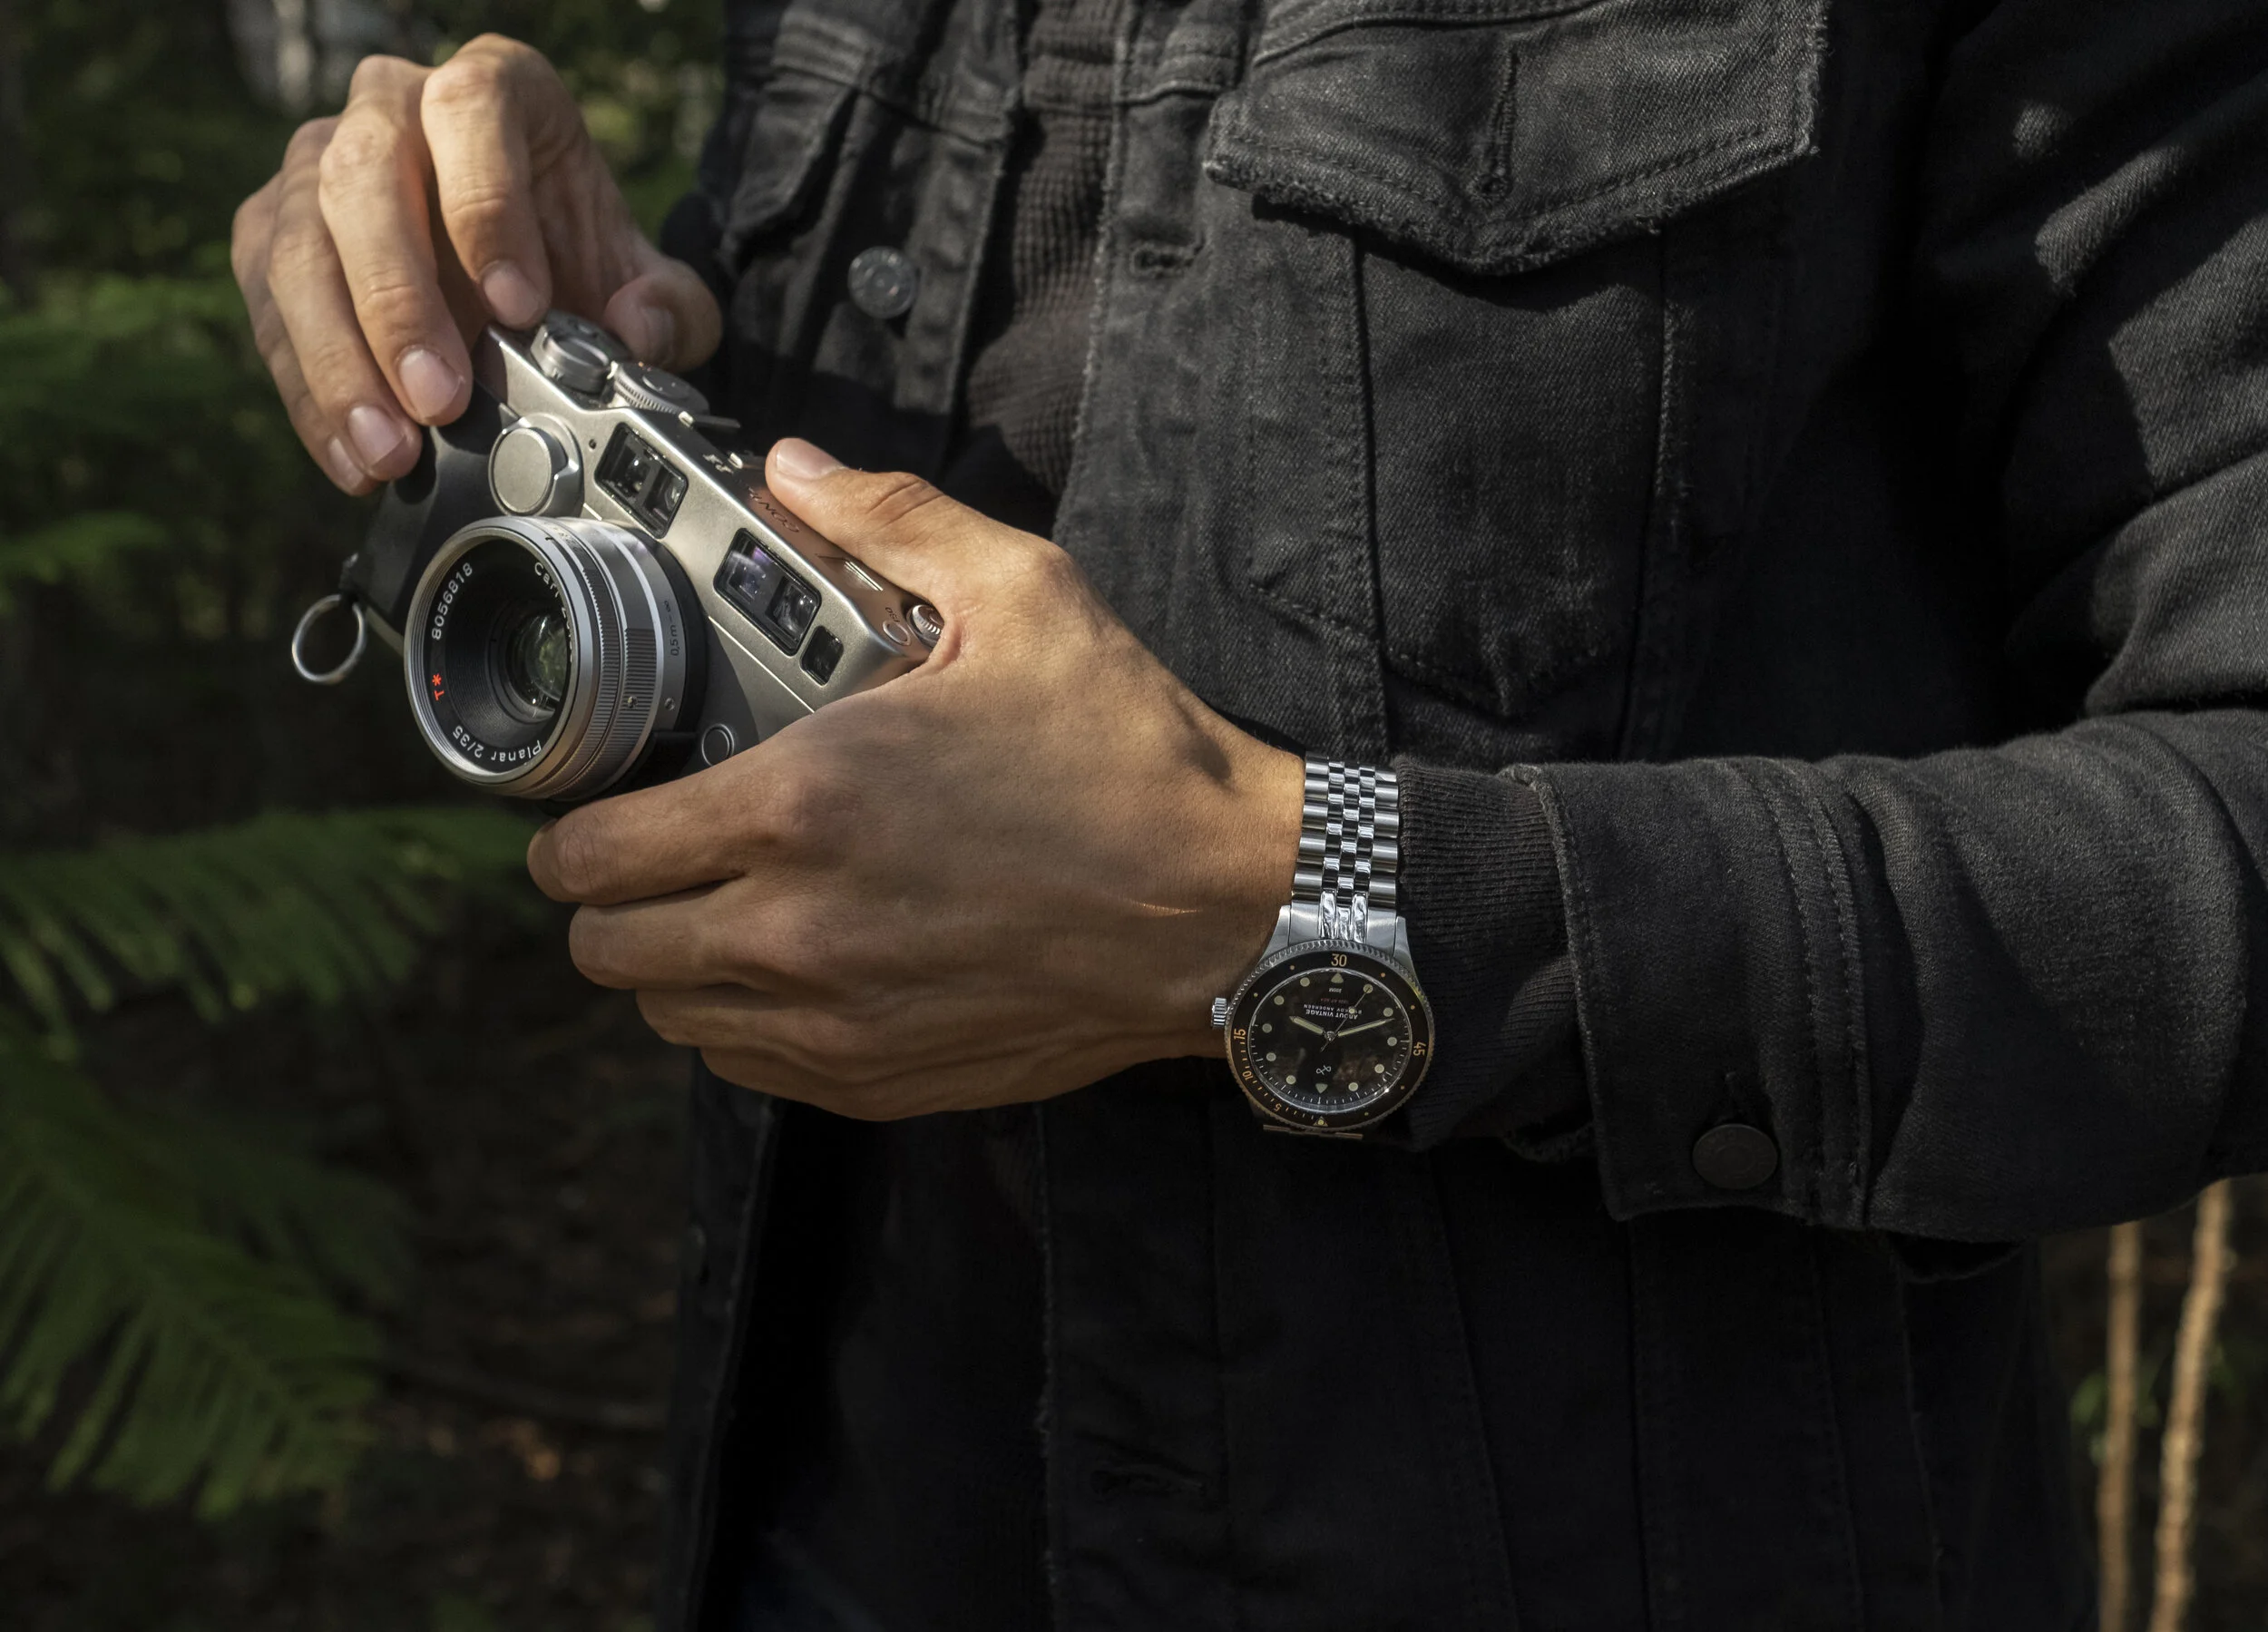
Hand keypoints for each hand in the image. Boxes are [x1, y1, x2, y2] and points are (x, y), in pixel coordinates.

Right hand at [229, 35, 721, 494]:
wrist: (516, 280)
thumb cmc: (571, 258)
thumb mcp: (644, 280)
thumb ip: (671, 308)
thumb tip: (638, 329)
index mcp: (488, 90)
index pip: (470, 114)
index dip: (486, 207)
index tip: (518, 306)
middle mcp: (388, 108)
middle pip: (363, 179)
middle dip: (398, 301)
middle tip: (441, 399)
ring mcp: (314, 167)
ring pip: (299, 246)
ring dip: (341, 360)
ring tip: (393, 449)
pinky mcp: (269, 234)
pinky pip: (270, 310)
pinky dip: (311, 395)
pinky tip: (355, 456)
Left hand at [526, 440, 1305, 1117]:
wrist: (1228, 907)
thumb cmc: (1130, 758)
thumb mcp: (1023, 596)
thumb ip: (891, 521)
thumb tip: (794, 473)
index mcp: (803, 804)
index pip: (593, 853)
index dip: (568, 828)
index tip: (596, 805)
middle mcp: (797, 930)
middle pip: (605, 949)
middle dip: (606, 897)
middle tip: (649, 853)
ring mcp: (837, 1021)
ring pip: (669, 1016)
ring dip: (669, 962)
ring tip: (719, 908)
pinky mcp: (884, 1079)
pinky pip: (750, 1068)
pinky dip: (742, 1023)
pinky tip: (793, 967)